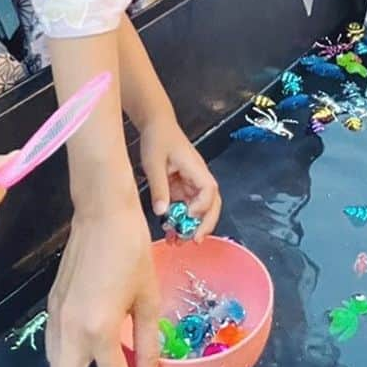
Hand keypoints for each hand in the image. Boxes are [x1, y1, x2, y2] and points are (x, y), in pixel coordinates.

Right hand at [46, 201, 159, 366]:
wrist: (101, 212)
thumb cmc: (131, 249)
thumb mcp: (147, 299)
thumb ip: (148, 346)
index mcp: (99, 328)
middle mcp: (70, 330)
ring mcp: (55, 319)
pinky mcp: (52, 307)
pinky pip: (54, 352)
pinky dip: (72, 366)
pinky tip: (96, 350)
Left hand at [139, 111, 220, 237]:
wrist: (156, 125)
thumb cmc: (158, 138)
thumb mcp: (154, 163)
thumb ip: (159, 187)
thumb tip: (162, 212)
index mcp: (196, 168)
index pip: (209, 190)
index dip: (202, 206)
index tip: (187, 215)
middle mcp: (198, 177)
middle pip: (212, 203)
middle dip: (206, 224)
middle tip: (193, 241)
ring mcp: (192, 183)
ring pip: (200, 208)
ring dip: (192, 225)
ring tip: (179, 241)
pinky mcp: (184, 186)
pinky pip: (187, 206)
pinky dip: (181, 219)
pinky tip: (171, 231)